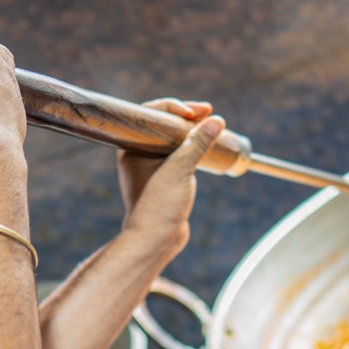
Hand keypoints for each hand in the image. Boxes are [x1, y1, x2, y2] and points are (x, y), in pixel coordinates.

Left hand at [117, 100, 223, 261]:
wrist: (156, 241)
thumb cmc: (158, 208)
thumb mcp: (179, 171)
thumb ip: (197, 145)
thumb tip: (216, 121)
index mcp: (131, 148)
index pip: (150, 114)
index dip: (172, 107)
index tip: (193, 112)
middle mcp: (140, 153)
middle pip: (163, 123)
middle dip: (186, 115)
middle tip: (207, 112)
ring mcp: (154, 165)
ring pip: (173, 137)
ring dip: (192, 129)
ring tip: (211, 122)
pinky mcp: (167, 176)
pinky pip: (180, 152)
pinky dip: (194, 145)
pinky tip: (208, 142)